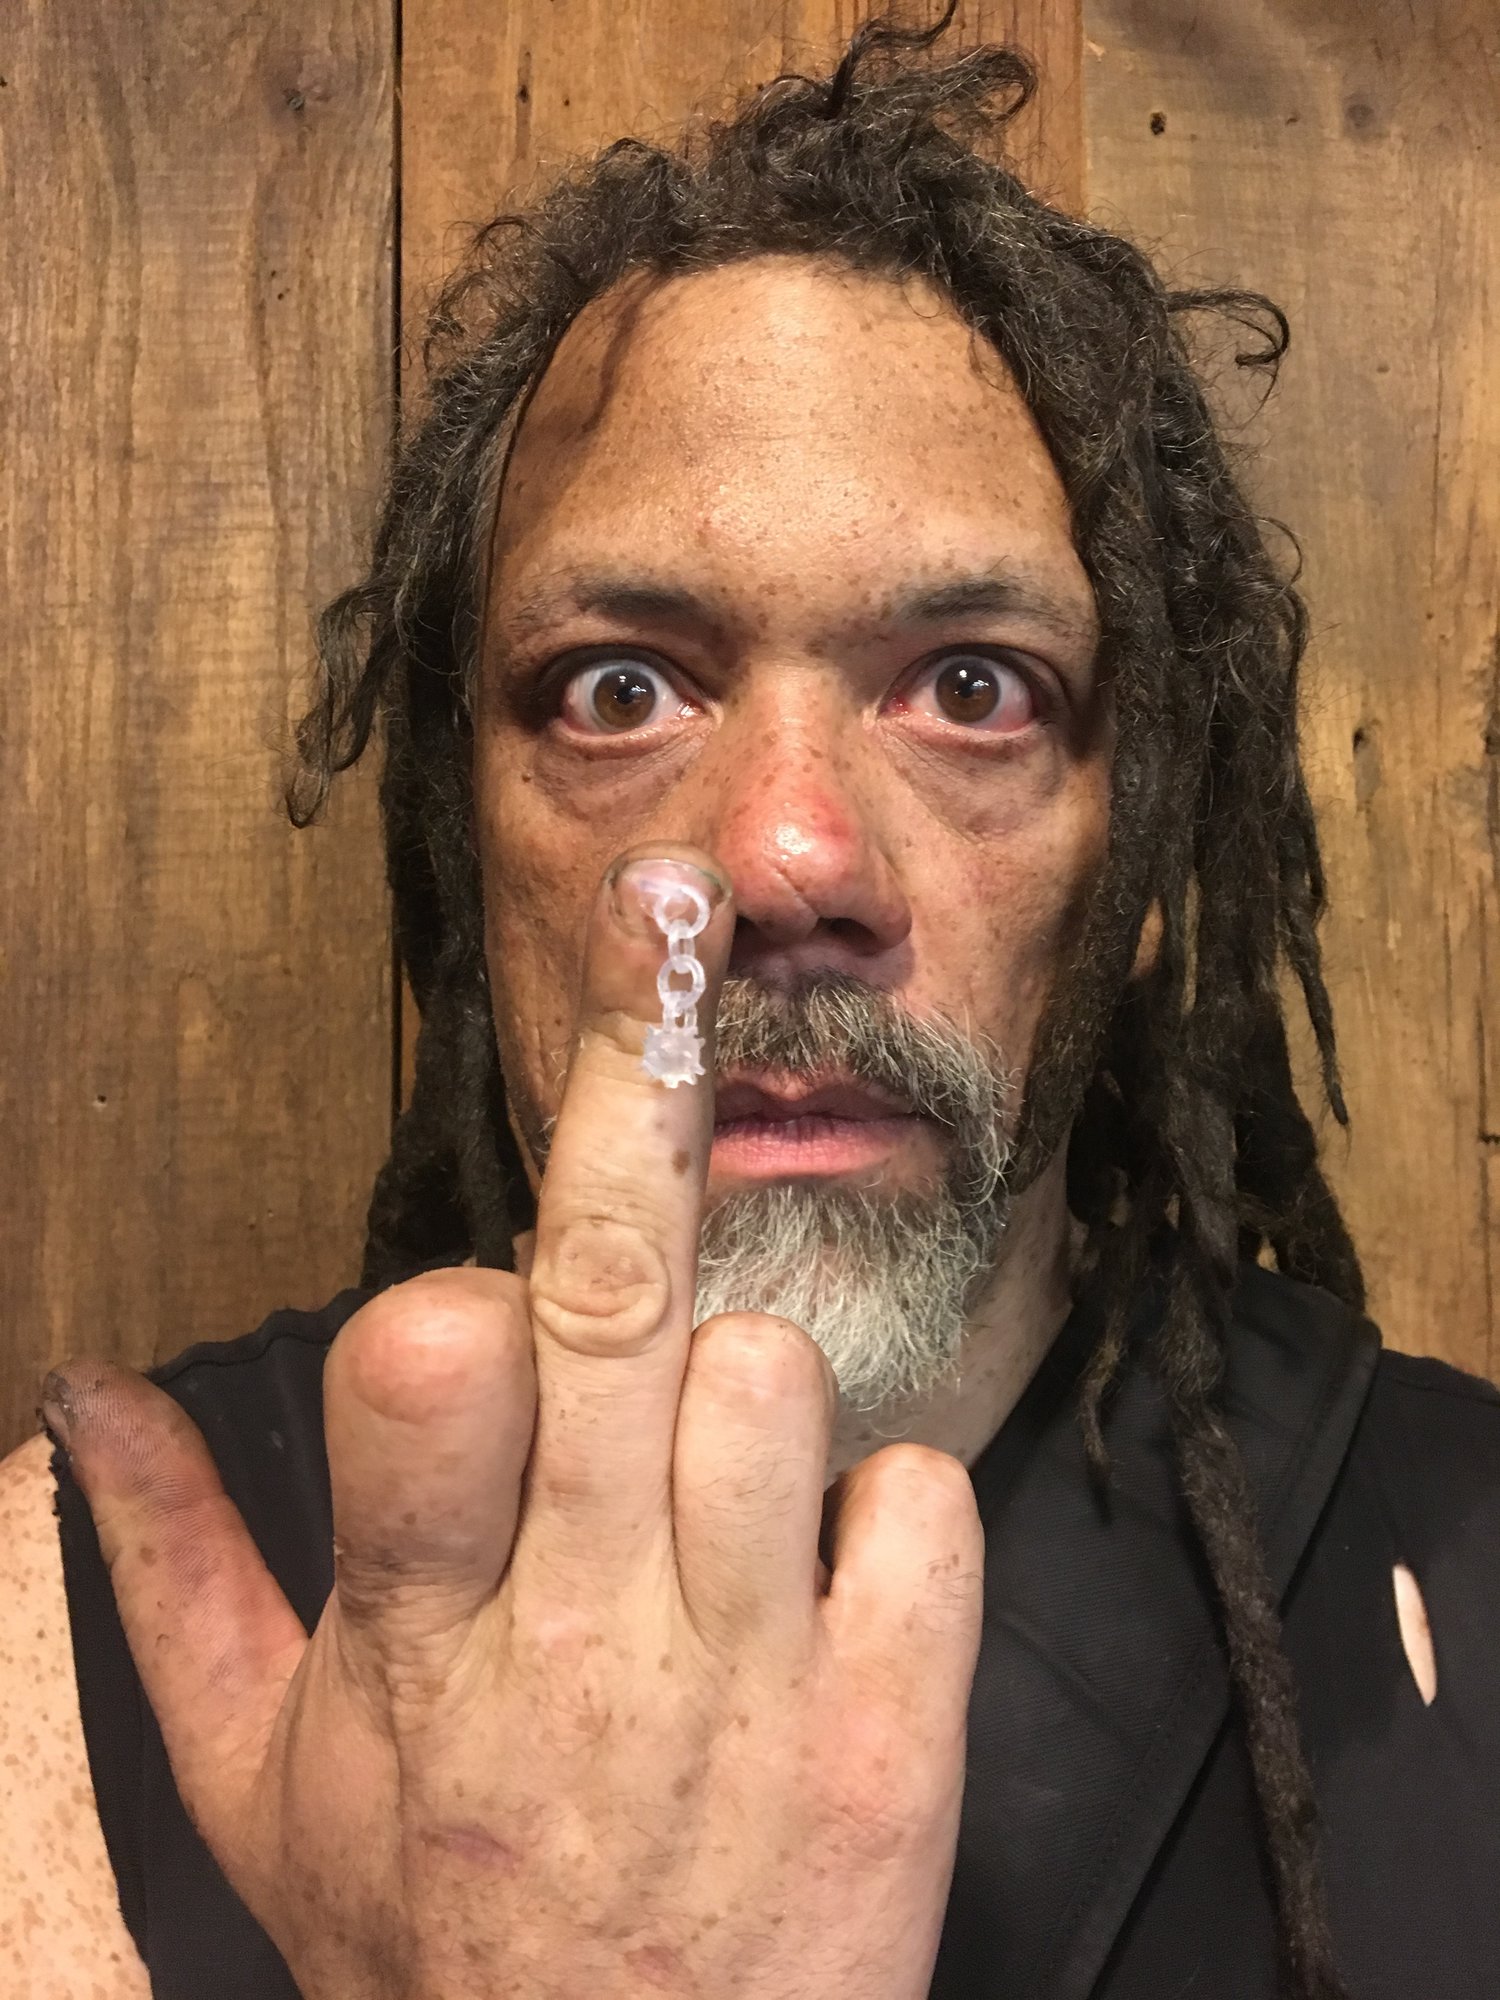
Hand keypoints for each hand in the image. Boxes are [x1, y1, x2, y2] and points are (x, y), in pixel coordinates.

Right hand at [49, 844, 983, 1999]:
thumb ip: (173, 1573)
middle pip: (615, 1303)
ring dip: (744, 1399)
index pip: (426, 1370)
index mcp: (419, 1638)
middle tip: (669, 913)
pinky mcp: (899, 1734)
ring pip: (779, 1379)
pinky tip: (820, 1592)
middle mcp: (584, 1637)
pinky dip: (884, 1517)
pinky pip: (926, 1501)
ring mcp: (755, 1683)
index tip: (468, 1302)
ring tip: (697, 1507)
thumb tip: (88, 1398)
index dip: (451, 1302)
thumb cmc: (432, 1943)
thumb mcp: (258, 1780)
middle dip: (638, 1089)